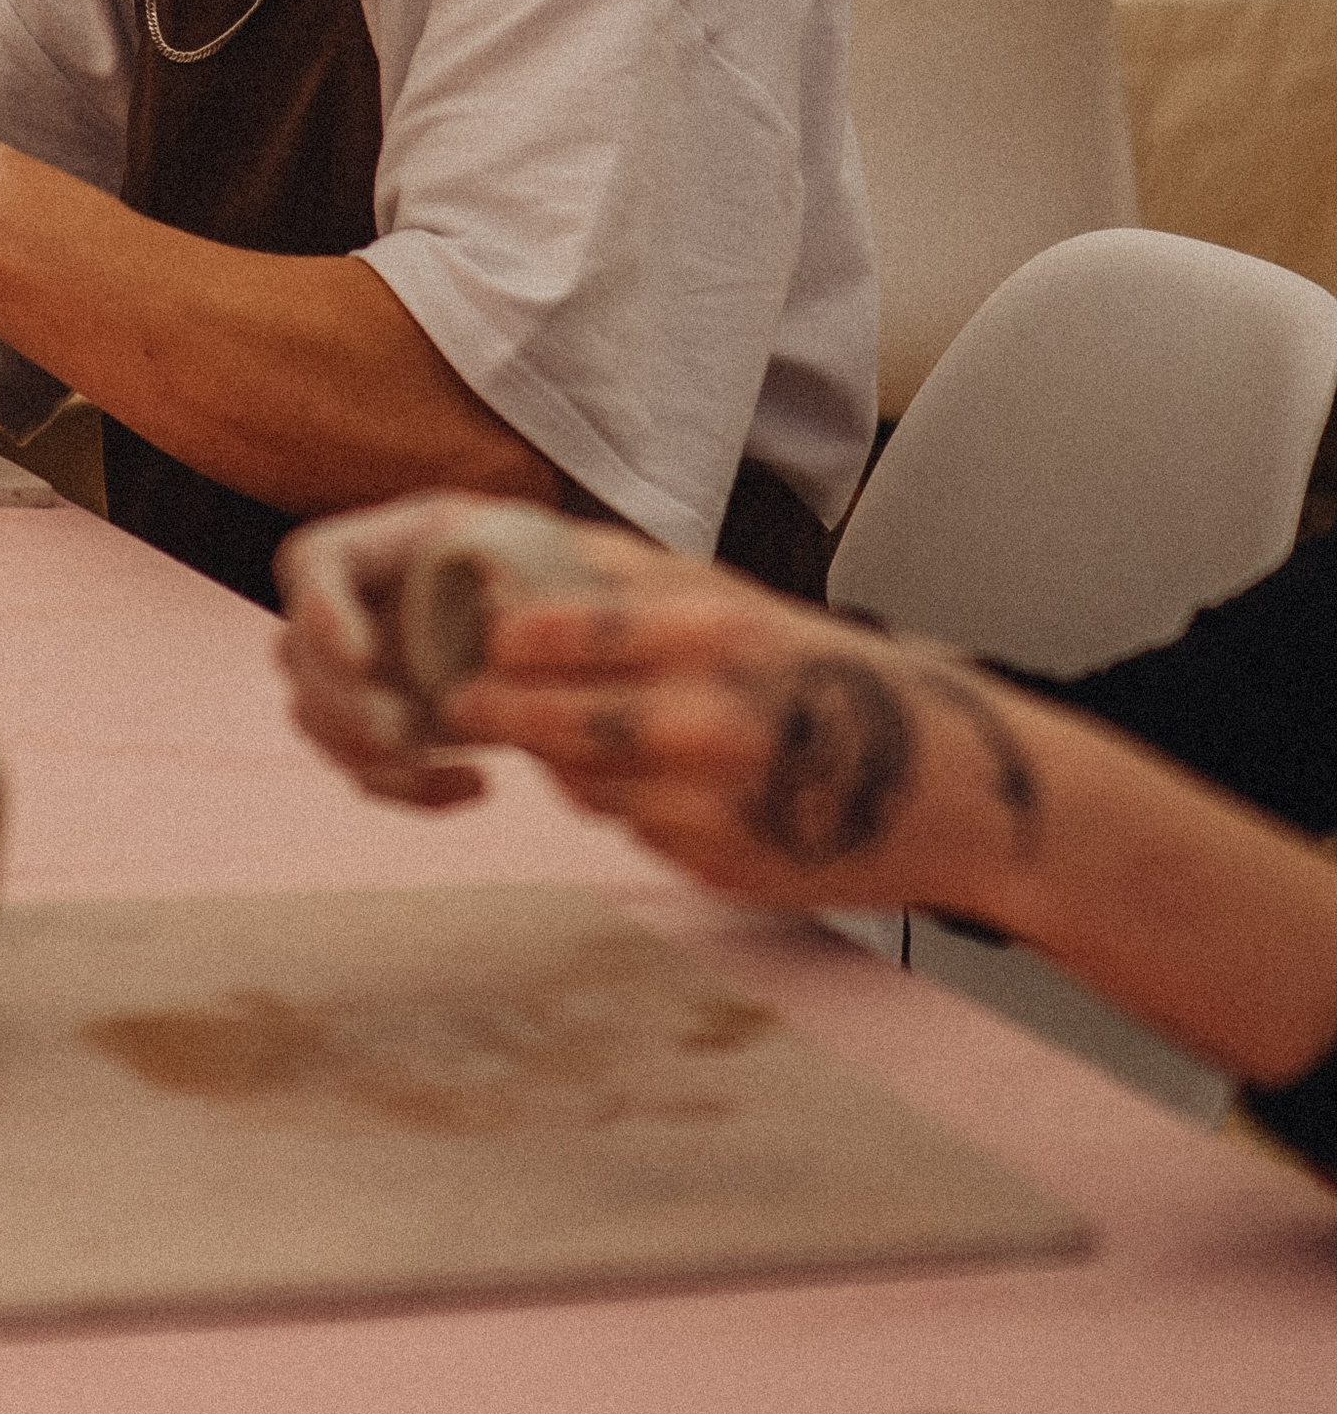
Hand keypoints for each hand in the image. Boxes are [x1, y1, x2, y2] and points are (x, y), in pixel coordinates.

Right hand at [273, 491, 525, 809]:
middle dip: (343, 704)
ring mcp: (340, 677)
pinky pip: (366, 774)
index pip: (312, 564)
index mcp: (365, 545)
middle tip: (397, 733)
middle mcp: (335, 610)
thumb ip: (508, 566)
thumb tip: (503, 612)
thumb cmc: (525, 560)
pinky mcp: (367, 734)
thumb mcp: (523, 543)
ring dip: (373, 757)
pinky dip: (417, 790)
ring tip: (457, 770)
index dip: (324, 613)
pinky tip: (480, 784)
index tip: (364, 656)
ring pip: (317, 722)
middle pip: (300, 655)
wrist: (537, 617)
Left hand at [278, 498, 1048, 921]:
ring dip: (559, 762)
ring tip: (561, 738)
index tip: (477, 633)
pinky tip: (661, 787)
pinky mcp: (715, 862)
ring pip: (579, 780)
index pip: (556, 630)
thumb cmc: (824, 676)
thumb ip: (628, 585)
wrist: (948, 783)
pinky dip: (626, 806)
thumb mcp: (738, 605)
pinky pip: (632, 826)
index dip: (501, 637)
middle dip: (496, 710)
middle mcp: (705, 714)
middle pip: (547, 717)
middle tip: (465, 701)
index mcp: (710, 630)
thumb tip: (507, 551)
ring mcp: (709, 797)